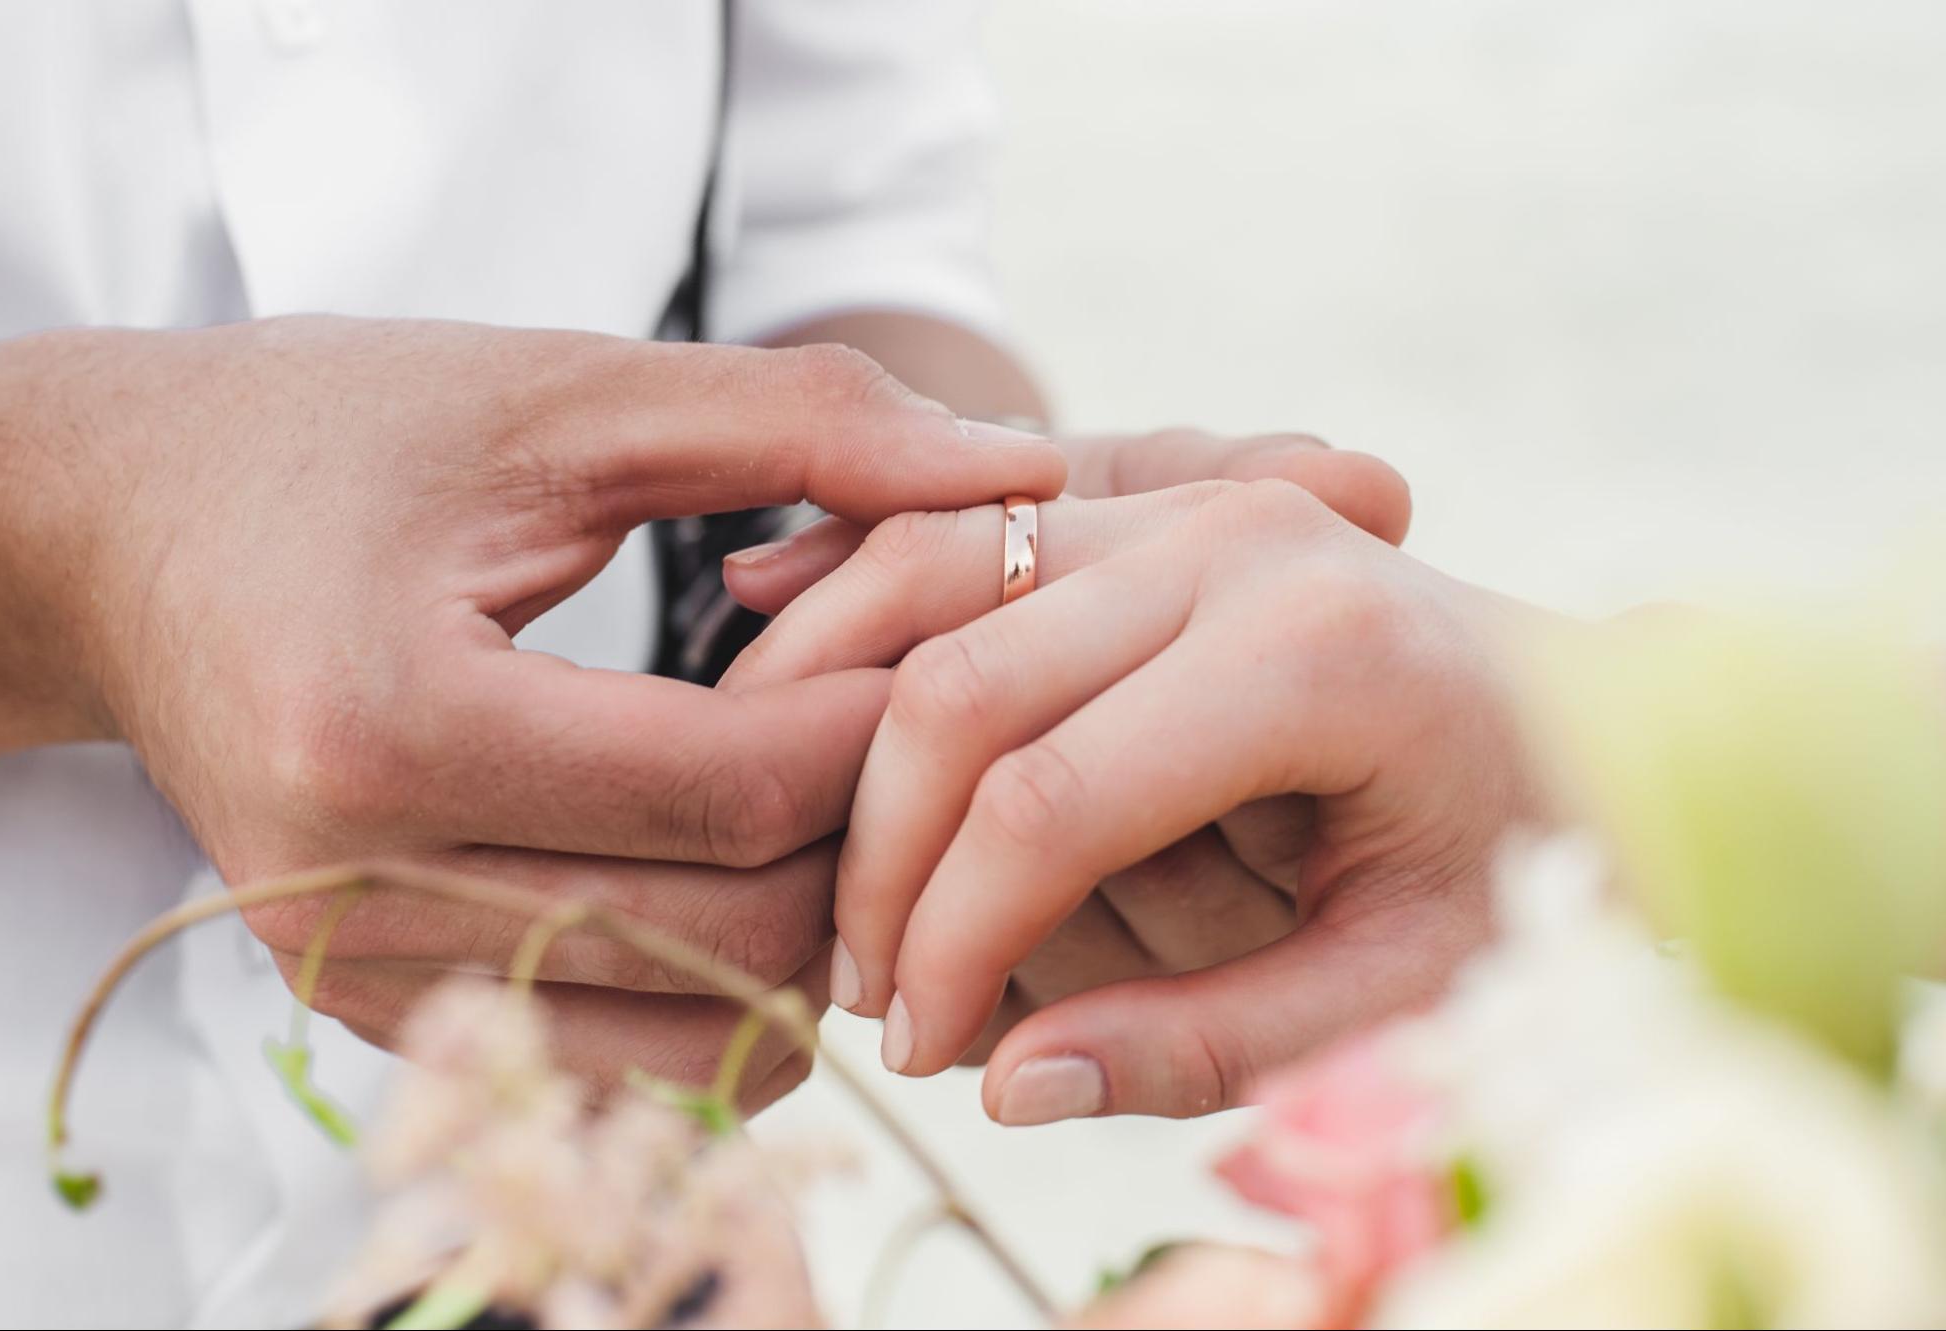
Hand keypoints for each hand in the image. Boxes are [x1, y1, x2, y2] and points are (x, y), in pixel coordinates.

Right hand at [0, 317, 1063, 1105]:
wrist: (117, 535)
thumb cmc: (332, 434)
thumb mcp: (563, 392)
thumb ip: (805, 424)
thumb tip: (1024, 472)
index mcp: (394, 724)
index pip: (737, 795)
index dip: (886, 729)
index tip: (948, 646)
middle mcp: (358, 889)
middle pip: (735, 943)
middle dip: (864, 843)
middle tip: (907, 728)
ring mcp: (355, 973)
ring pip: (695, 1038)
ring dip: (806, 933)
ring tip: (829, 795)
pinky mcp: (364, 1009)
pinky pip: (616, 1050)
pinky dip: (716, 977)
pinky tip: (734, 858)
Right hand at [722, 479, 1549, 1118]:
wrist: (1603, 722)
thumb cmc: (1526, 860)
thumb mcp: (1402, 988)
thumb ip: (1210, 1043)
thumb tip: (1008, 1089)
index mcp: (1311, 654)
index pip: (1047, 800)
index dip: (951, 938)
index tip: (919, 1046)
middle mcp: (1235, 542)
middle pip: (957, 682)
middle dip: (879, 853)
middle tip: (865, 988)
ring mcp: (1187, 502)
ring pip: (924, 575)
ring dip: (833, 715)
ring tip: (808, 862)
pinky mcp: (1151, 501)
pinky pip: (959, 535)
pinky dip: (862, 614)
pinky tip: (805, 700)